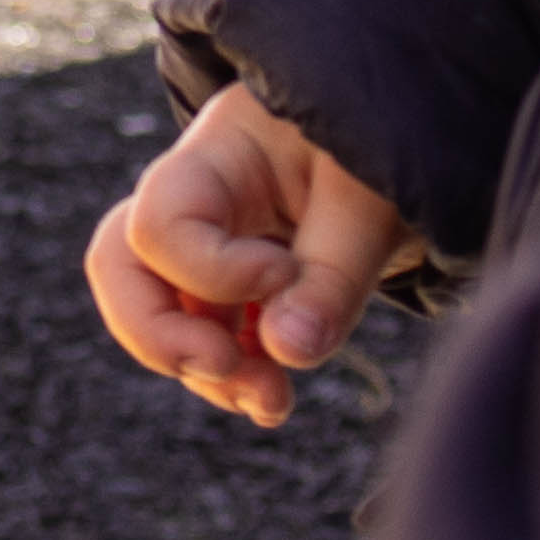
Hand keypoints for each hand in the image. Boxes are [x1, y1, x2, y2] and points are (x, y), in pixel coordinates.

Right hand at [85, 82, 410, 425]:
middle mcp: (197, 197)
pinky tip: (272, 397)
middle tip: (225, 366)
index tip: (284, 273)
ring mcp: (212, 241)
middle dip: (159, 334)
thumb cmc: (391, 145)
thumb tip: (286, 353)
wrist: (417, 137)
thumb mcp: (374, 201)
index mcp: (219, 152)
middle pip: (121, 265)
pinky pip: (207, 335)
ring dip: (206, 371)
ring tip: (272, 402)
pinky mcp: (239, 283)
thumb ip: (333, 275)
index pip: (162, 222)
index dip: (211, 271)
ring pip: (161, 314)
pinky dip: (233, 375)